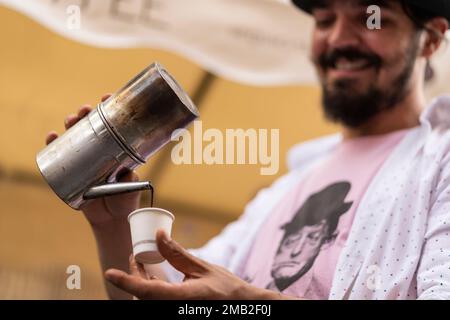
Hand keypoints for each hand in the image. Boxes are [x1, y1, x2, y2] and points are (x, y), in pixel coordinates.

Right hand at [45, 94, 140, 226]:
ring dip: (71, 124)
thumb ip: (131, 181)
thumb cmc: (126, 201)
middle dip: (86, 113)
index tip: (107, 96)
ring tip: (71, 119)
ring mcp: (86, 160)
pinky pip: (61, 155)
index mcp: (117, 149)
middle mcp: (101, 151)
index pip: (113, 125)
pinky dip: (54, 144)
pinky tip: (52, 137)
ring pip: (76, 136)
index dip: (110, 109)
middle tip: (85, 109)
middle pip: (91, 126)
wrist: (111, 220)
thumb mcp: (131, 188)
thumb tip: (130, 173)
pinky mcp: (73, 171)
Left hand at [104, 230, 291, 299]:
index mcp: (180, 298)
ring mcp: (175, 311)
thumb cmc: (226, 289)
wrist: (242, 307)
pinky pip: (158, 302)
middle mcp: (174, 307)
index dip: (125, 280)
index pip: (145, 291)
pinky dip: (151, 291)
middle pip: (142, 296)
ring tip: (143, 265)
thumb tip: (158, 235)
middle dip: (134, 277)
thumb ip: (177, 254)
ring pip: (149, 300)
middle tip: (134, 258)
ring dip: (141, 285)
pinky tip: (155, 279)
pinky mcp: (178, 310)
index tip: (109, 273)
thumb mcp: (201, 268)